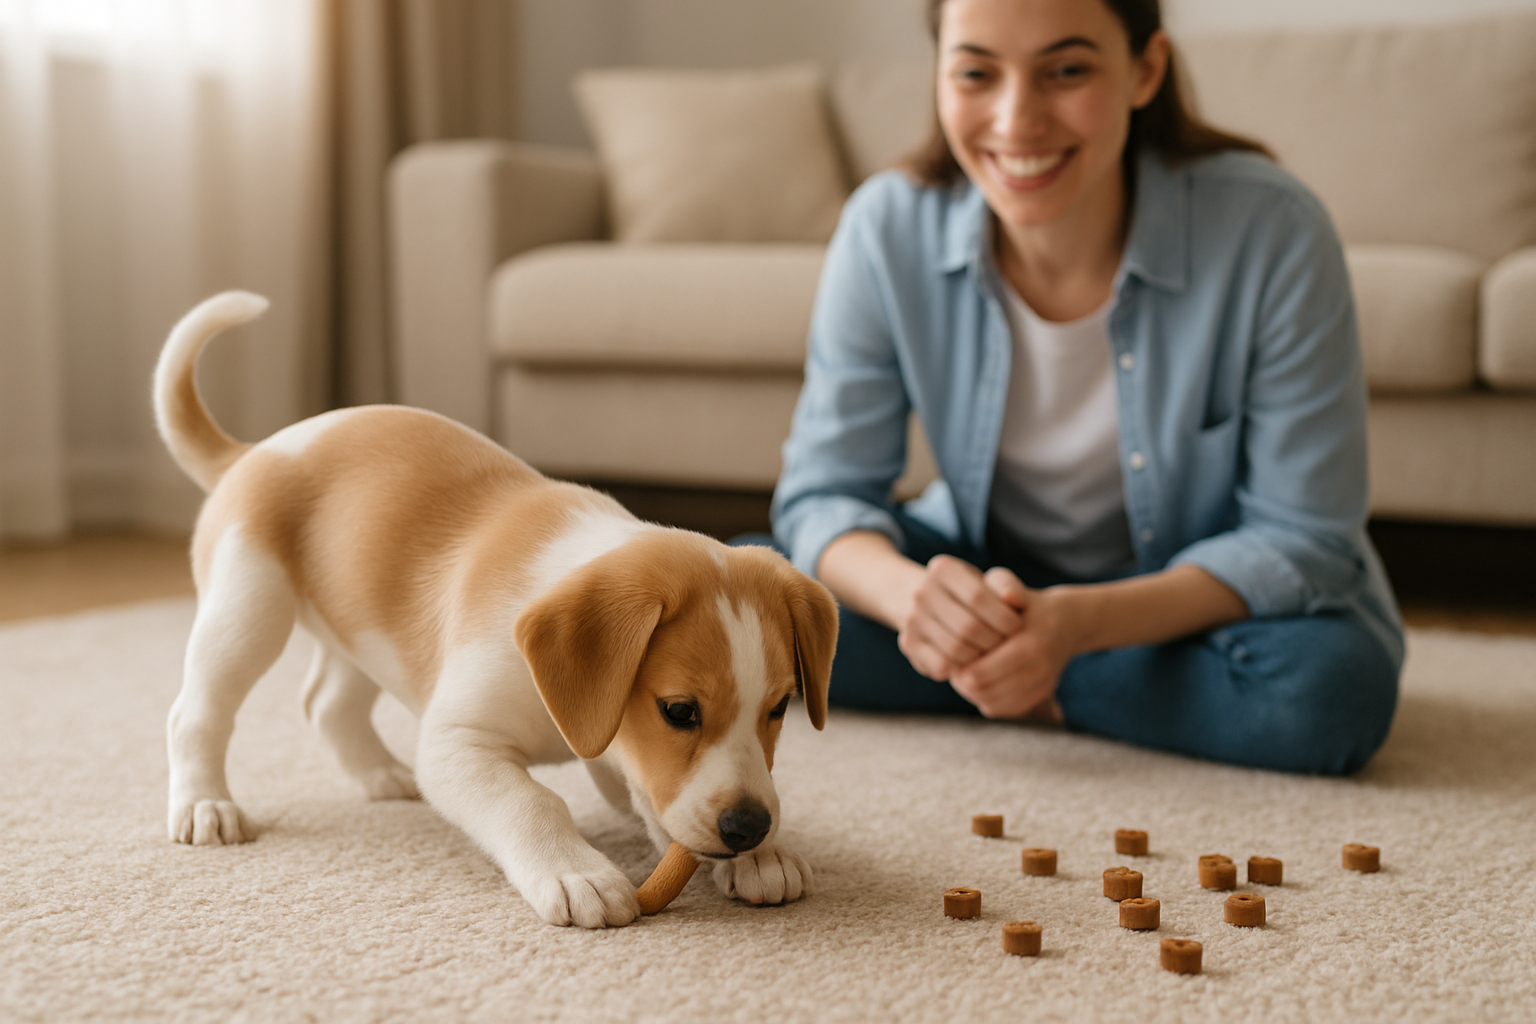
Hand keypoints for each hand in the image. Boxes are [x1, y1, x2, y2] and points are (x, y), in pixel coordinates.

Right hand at [895, 555, 1024, 680]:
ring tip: (991, 652)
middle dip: (994, 641)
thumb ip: (1006, 586)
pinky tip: (972, 660)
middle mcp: (921, 592)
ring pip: (956, 649)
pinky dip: (962, 668)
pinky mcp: (908, 644)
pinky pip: (942, 665)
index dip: (1003, 617)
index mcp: (943, 569)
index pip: (978, 597)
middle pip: (968, 627)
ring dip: (980, 657)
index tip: (1017, 626)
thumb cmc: (972, 593)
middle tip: (1005, 644)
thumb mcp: (989, 581)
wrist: (930, 603)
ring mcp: (911, 619)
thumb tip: (1013, 598)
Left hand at [947, 569, 1074, 720]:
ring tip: (966, 670)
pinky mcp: (1038, 697)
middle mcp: (1038, 670)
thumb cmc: (1025, 602)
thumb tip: (1008, 597)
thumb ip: (1003, 584)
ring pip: (989, 703)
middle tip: (955, 663)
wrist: (1065, 623)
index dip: (958, 664)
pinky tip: (981, 680)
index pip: (978, 671)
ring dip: (971, 690)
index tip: (952, 649)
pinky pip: (1000, 709)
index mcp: (1029, 644)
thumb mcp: (1012, 584)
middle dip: (961, 679)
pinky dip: (985, 698)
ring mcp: (1041, 686)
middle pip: (981, 690)